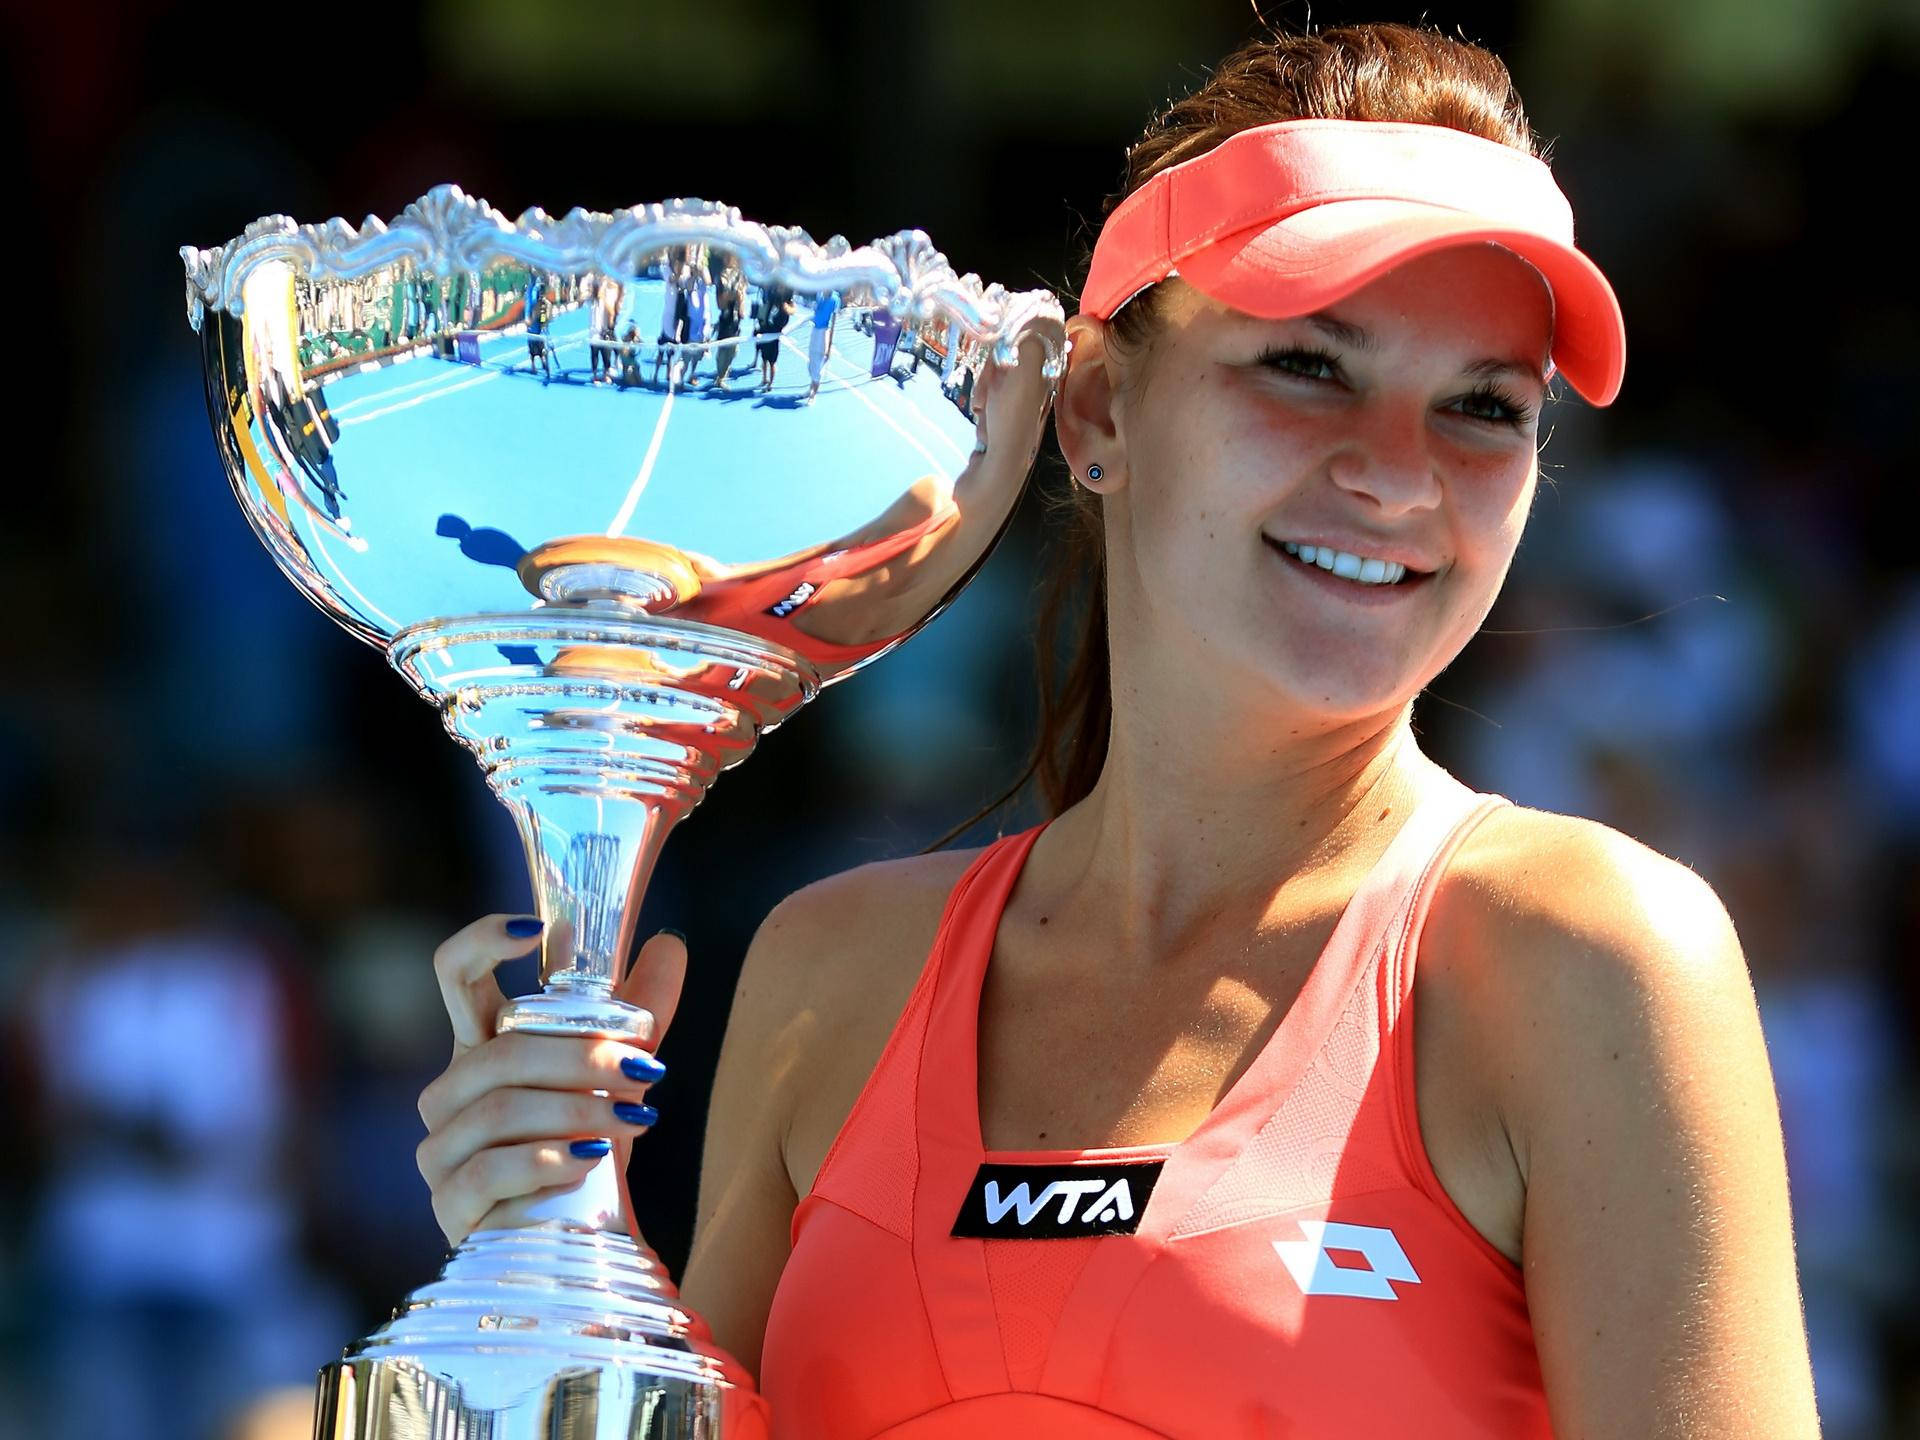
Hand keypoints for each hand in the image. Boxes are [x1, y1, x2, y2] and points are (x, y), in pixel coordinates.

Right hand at [414, 916, 687, 1243]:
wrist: (583, 1235)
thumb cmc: (590, 1145)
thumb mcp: (617, 1072)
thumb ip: (638, 1011)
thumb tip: (667, 943)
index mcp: (481, 1047)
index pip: (453, 974)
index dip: (482, 942)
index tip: (535, 927)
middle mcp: (449, 1092)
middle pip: (499, 1053)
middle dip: (579, 1055)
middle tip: (645, 1066)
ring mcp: (440, 1151)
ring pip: (497, 1111)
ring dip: (576, 1109)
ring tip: (635, 1117)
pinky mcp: (450, 1205)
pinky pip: (489, 1171)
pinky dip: (546, 1160)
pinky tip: (588, 1160)